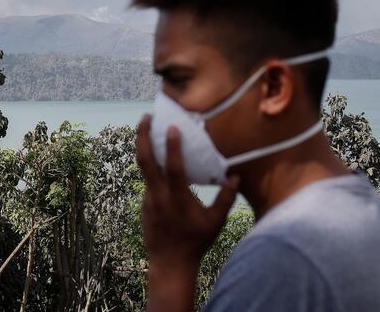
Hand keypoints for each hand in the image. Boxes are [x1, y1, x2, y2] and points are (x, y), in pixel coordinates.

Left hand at [136, 114, 238, 310]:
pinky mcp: (144, 202)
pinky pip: (147, 179)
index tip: (171, 126)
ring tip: (148, 128)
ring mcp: (148, 198)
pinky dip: (150, 164)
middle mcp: (158, 195)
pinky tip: (157, 156)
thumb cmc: (196, 242)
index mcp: (177, 199)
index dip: (172, 146)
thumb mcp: (215, 222)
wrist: (169, 263)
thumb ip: (225, 199)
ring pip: (143, 167)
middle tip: (146, 116)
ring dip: (144, 146)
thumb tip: (236, 177)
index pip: (173, 168)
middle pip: (145, 160)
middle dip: (142, 136)